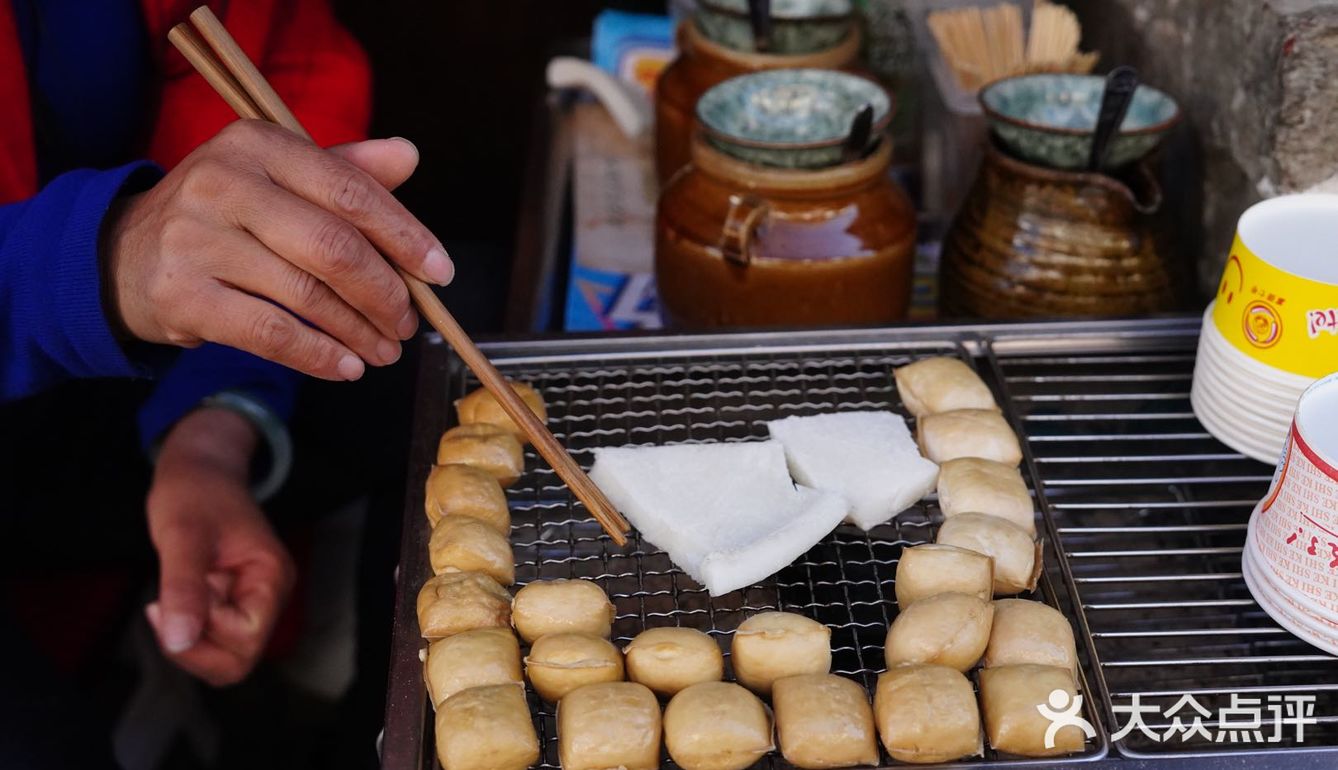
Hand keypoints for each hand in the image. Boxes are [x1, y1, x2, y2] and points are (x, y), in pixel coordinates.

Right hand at [103, 121, 444, 380]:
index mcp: (259, 144)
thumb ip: (344, 170)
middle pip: (334, 247)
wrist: (124, 254)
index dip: (405, 235)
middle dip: (385, 293)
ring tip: (385, 349)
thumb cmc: (225, 215)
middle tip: (409, 322)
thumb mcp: (278, 177)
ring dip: (359, 331)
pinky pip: (272, 333)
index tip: (440, 272)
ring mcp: (197, 238)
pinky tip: (346, 367)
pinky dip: (319, 356)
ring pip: (307, 295)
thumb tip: (409, 156)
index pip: (351, 191)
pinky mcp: (182, 294)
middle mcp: (224, 183)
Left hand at [144, 406, 295, 685]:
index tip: (172, 600)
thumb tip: (179, 642)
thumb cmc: (195, 492)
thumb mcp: (182, 536)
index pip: (245, 642)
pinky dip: (185, 627)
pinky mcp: (232, 600)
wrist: (198, 468)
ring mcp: (251, 599)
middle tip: (163, 608)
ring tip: (167, 599)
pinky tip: (172, 598)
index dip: (204, 634)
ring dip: (188, 637)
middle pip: (238, 659)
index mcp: (271, 579)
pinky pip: (211, 636)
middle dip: (194, 646)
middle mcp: (268, 595)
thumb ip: (185, 589)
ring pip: (223, 653)